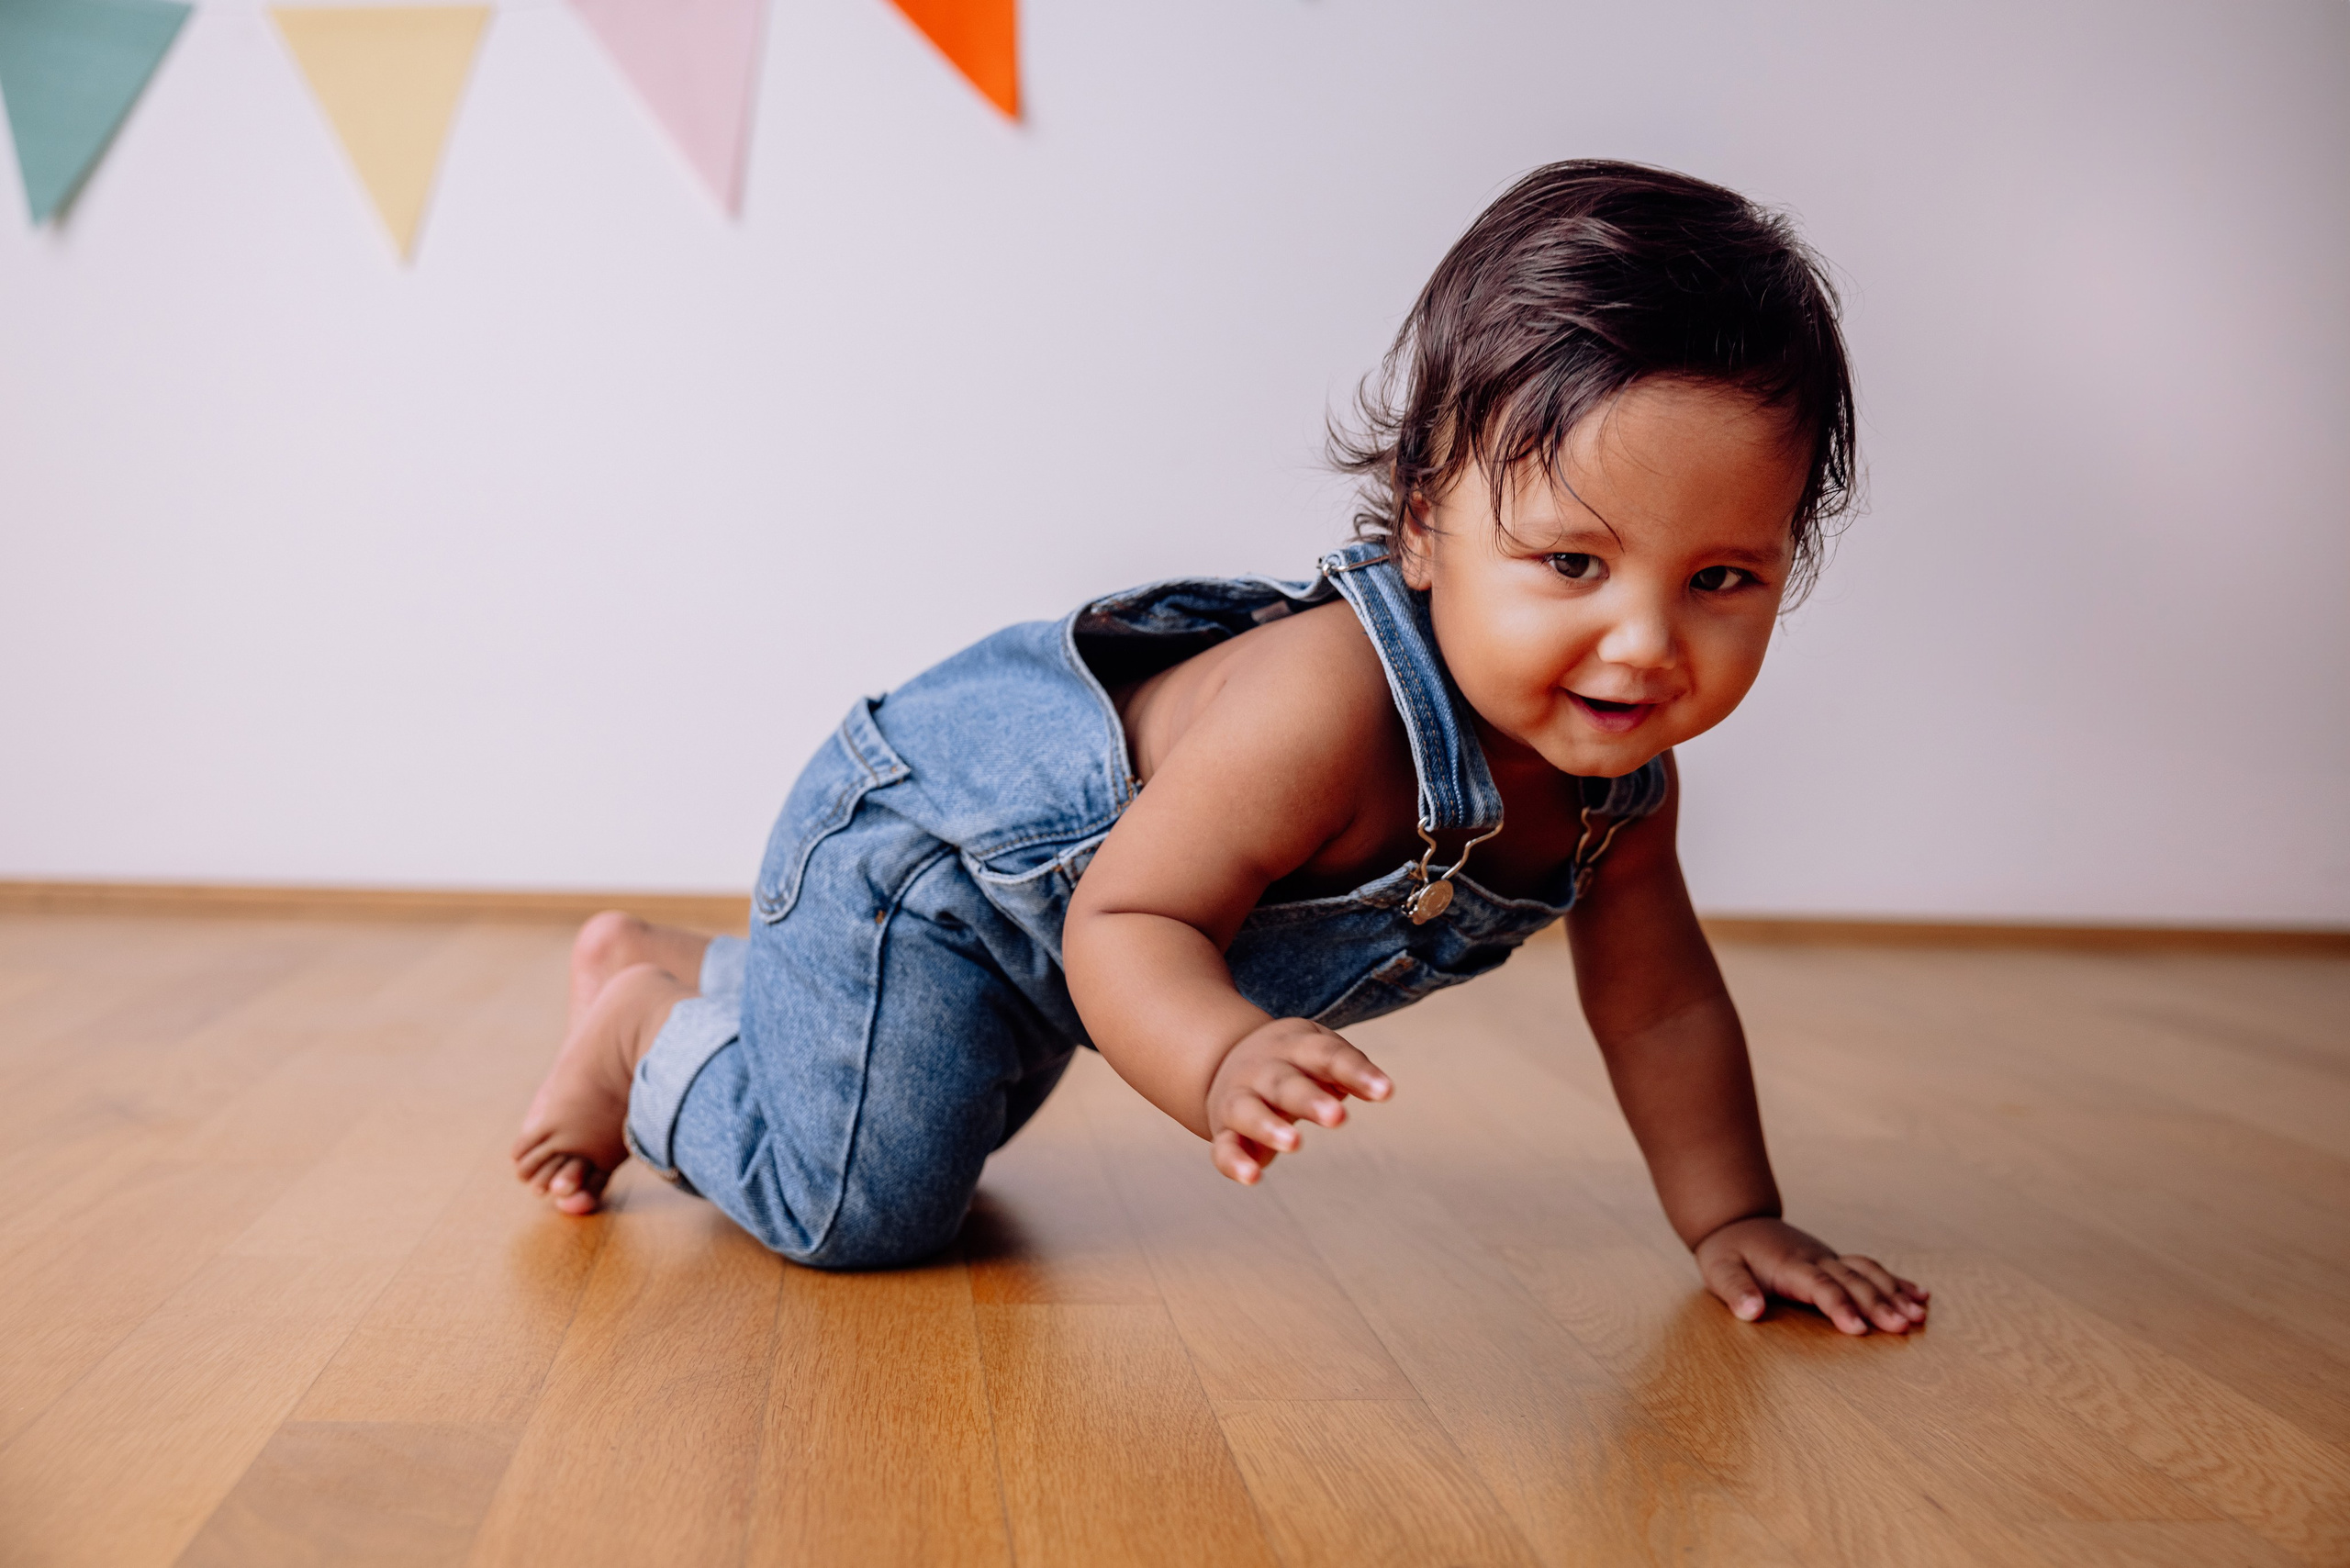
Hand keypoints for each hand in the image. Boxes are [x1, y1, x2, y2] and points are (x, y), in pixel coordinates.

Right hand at [1205, 1017, 1391, 1183]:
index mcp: (1294, 1046)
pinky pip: (1224, 1146)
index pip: (1326, 1054)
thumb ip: (1348, 1069)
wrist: (1226, 1058)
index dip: (1355, 1071)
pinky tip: (1252, 1177)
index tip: (1385, 1092)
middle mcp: (1262, 1070)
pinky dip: (1234, 1162)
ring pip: (1248, 1110)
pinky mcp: (1224, 1130)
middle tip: (1337, 1117)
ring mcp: (1239, 1098)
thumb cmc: (1293, 1063)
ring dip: (1268, 1126)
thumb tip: (1381, 1089)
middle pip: (1284, 1082)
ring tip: (1294, 1143)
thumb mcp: (1319, 1054)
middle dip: (1309, 1099)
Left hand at [1694, 1216, 1929, 1334]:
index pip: (1820, 1286)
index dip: (1840, 1306)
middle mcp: (1816, 1259)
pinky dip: (1896, 1282)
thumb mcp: (1718, 1269)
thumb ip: (1734, 1290)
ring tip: (1919, 1316)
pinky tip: (1921, 1296)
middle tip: (1903, 1328)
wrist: (1737, 1219)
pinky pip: (1869, 1268)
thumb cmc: (1727, 1250)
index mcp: (1790, 1264)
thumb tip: (1751, 1312)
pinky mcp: (1835, 1261)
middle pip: (1853, 1281)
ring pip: (1868, 1273)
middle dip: (1879, 1304)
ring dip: (1894, 1293)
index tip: (1857, 1329)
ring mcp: (1829, 1258)